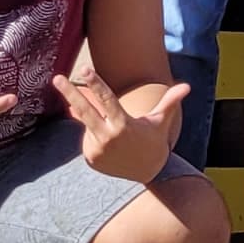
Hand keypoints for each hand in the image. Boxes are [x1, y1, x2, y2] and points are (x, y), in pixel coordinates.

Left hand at [59, 69, 186, 184]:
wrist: (147, 172)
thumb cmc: (153, 141)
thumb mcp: (160, 121)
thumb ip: (169, 102)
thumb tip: (187, 86)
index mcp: (124, 124)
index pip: (107, 99)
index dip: (95, 83)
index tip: (84, 70)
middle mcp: (108, 137)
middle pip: (85, 111)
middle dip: (69, 93)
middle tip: (57, 77)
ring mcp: (96, 149)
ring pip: (89, 125)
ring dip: (98, 123)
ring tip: (116, 135)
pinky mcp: (90, 159)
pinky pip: (88, 139)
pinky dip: (95, 136)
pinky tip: (110, 145)